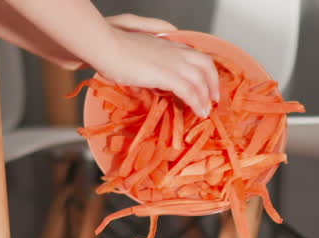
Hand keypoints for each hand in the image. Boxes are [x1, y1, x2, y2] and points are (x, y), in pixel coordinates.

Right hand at [89, 17, 220, 117]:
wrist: (105, 46)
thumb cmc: (113, 49)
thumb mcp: (136, 53)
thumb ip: (148, 61)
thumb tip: (150, 79)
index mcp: (167, 44)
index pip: (194, 54)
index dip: (203, 69)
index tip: (205, 82)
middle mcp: (174, 50)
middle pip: (205, 63)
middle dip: (212, 82)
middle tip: (213, 98)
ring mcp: (172, 62)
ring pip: (200, 79)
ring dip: (206, 96)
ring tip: (206, 111)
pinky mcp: (166, 74)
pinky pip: (189, 90)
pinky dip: (197, 102)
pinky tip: (198, 111)